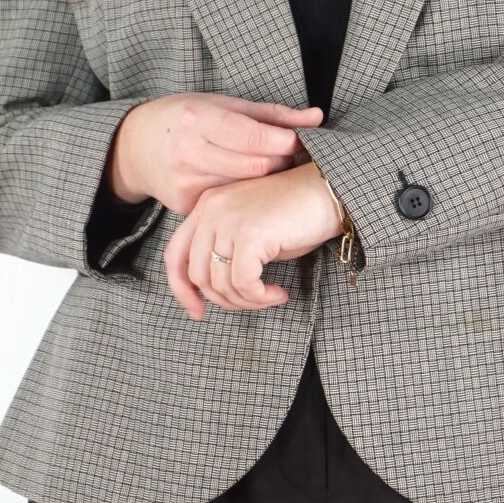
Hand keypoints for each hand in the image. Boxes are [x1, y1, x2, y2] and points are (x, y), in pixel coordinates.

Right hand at [104, 92, 324, 211]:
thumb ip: (272, 115)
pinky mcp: (185, 207)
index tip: (299, 141)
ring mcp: (186, 183)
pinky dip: (247, 197)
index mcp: (198, 119)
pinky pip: (229, 204)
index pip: (256, 137)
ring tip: (276, 170)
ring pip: (246, 189)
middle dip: (282, 162)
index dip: (286, 141)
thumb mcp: (222, 104)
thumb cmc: (185, 118)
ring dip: (268, 182)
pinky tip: (253, 189)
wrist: (135, 147)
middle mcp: (188, 152)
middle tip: (295, 158)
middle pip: (256, 167)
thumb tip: (317, 118)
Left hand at [164, 160, 343, 319]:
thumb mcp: (250, 229)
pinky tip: (279, 293)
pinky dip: (260, 297)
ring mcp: (228, 220)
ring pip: (221, 283)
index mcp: (206, 206)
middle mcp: (211, 210)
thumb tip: (215, 292)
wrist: (328, 191)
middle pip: (197, 274)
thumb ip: (226, 250)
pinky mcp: (250, 234)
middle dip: (224, 300)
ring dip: (247, 300)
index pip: (175, 254)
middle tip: (252, 303)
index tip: (197, 311)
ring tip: (270, 296)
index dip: (182, 289)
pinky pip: (244, 283)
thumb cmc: (296, 213)